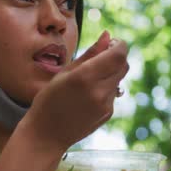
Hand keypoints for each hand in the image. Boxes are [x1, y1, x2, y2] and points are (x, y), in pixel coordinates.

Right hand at [18, 30, 129, 152]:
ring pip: (119, 79)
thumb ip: (90, 53)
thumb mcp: (65, 72)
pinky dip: (105, 89)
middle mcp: (99, 91)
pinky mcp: (107, 114)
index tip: (111, 42)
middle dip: (116, 57)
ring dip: (110, 73)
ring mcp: (106, 105)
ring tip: (88, 80)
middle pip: (123, 65)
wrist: (46, 134)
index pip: (118, 54)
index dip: (119, 45)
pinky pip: (113, 94)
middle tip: (101, 56)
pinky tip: (86, 96)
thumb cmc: (49, 100)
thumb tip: (108, 35)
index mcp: (85, 77)